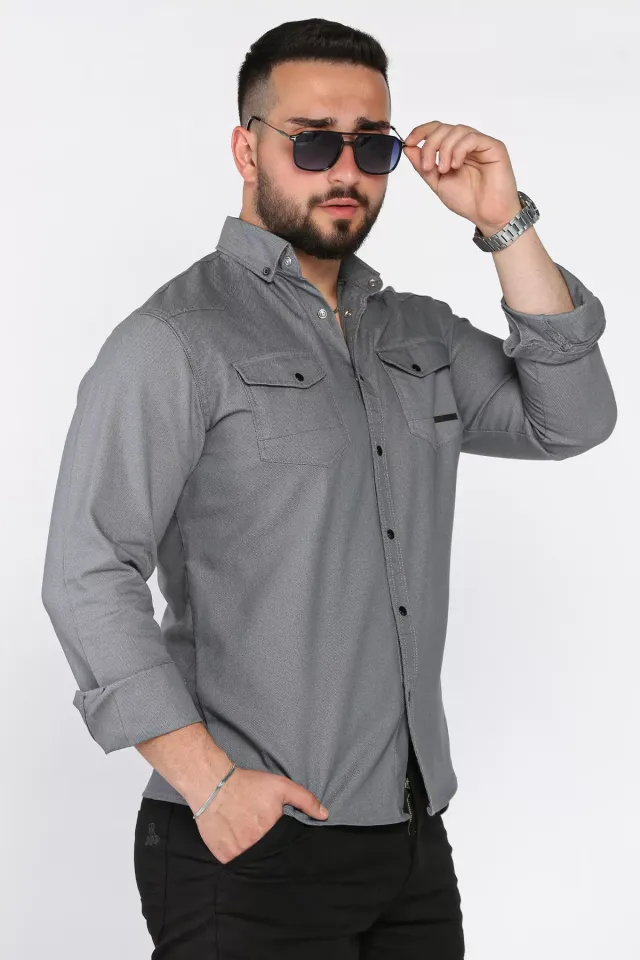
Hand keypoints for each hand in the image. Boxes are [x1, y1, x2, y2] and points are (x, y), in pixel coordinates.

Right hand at [191, 767, 327, 863]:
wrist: (213, 785)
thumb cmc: (248, 784)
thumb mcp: (281, 786)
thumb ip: (305, 800)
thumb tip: (325, 815)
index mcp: (272, 833)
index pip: (284, 848)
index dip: (284, 844)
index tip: (280, 838)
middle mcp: (255, 847)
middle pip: (269, 856)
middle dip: (270, 850)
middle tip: (263, 837)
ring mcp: (238, 854)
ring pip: (252, 861)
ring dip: (254, 854)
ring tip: (250, 839)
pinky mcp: (223, 857)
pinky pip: (235, 862)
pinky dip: (238, 855)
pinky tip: (237, 842)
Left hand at [402, 120, 521, 234]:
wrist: (487, 215)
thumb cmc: (467, 200)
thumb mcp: (437, 182)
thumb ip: (423, 165)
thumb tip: (408, 147)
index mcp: (453, 150)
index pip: (436, 130)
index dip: (421, 131)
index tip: (409, 142)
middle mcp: (466, 144)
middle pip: (444, 128)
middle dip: (430, 145)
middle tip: (427, 166)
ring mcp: (480, 144)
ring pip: (457, 130)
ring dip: (445, 149)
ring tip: (444, 170)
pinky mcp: (493, 146)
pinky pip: (472, 138)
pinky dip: (459, 150)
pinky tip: (456, 165)